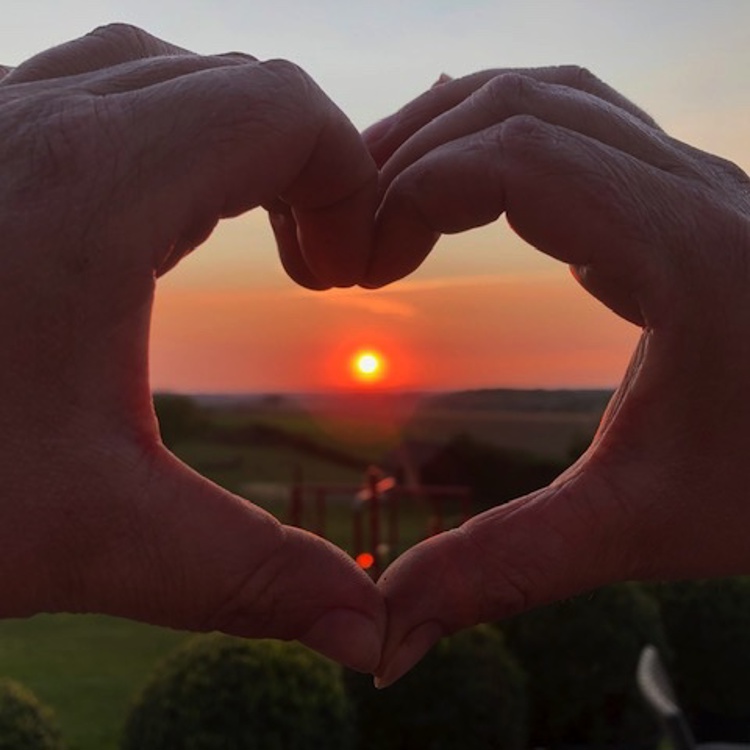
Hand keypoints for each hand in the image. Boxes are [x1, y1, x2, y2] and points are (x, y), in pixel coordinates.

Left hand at [0, 24, 383, 671]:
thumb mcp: (91, 536)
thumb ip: (250, 577)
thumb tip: (365, 635)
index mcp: (88, 188)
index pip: (282, 108)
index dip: (347, 180)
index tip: (340, 276)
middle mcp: (27, 119)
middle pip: (233, 83)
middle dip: (302, 167)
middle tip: (310, 266)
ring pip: (156, 76)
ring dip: (228, 145)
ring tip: (237, 240)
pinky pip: (86, 96)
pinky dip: (155, 143)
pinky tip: (141, 233)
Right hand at [364, 67, 749, 684]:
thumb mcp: (638, 525)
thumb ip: (502, 571)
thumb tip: (387, 640)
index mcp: (687, 253)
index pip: (517, 155)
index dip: (413, 190)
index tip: (362, 267)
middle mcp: (696, 192)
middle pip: (521, 104)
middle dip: (414, 152)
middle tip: (354, 231)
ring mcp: (694, 185)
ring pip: (552, 99)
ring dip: (455, 133)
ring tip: (389, 202)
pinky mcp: (685, 201)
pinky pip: (578, 128)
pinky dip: (500, 145)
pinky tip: (464, 197)